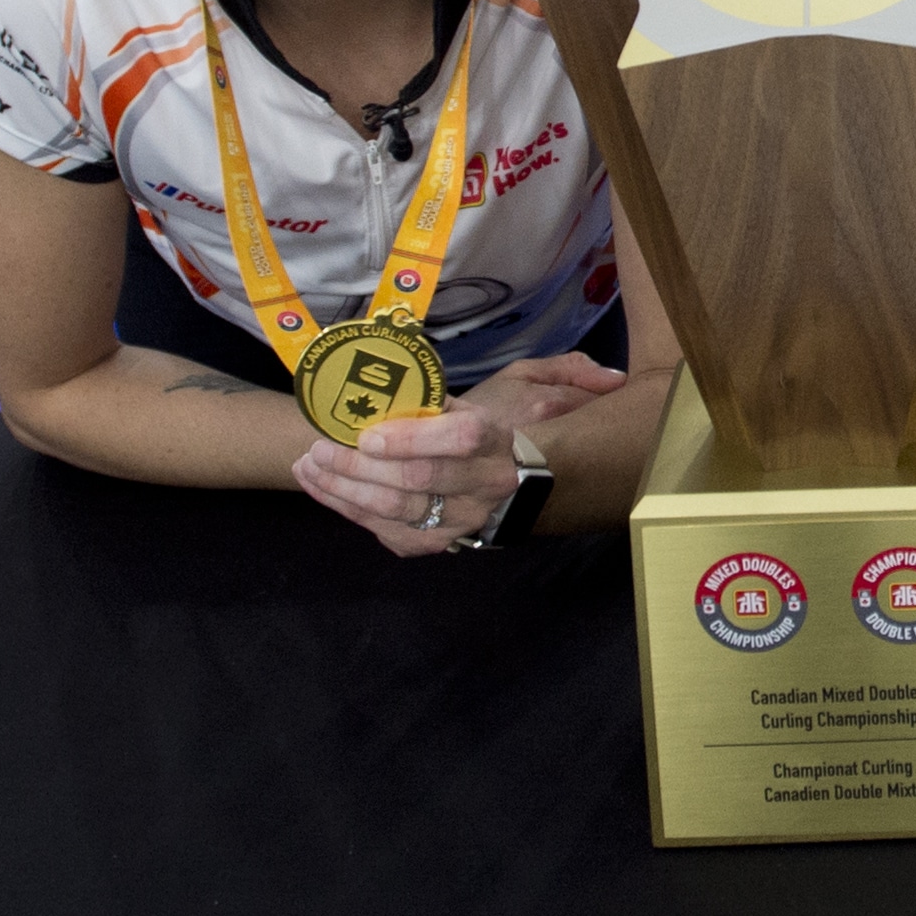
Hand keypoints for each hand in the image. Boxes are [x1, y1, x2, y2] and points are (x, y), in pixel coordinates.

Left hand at [290, 354, 624, 555]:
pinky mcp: (447, 541)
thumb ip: (564, 374)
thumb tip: (607, 377)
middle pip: (417, 482)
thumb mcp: (545, 386)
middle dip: (359, 467)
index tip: (370, 430)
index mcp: (506, 443)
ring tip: (308, 467)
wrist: (538, 488)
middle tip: (316, 448)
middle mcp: (485, 487)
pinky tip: (325, 492)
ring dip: (346, 492)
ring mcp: (465, 521)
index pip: (459, 442)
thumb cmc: (526, 423)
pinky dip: (356, 516)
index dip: (412, 439)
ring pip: (399, 513)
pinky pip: (397, 536)